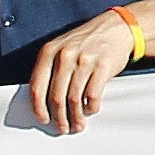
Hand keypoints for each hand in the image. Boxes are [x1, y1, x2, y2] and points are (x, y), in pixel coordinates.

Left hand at [26, 7, 146, 132]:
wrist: (116, 26)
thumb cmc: (88, 40)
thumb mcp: (62, 47)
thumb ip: (50, 68)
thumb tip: (44, 100)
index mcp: (50, 51)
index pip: (37, 86)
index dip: (39, 107)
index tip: (43, 118)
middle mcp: (65, 55)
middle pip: (56, 96)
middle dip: (59, 117)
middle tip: (62, 127)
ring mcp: (84, 60)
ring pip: (74, 99)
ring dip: (76, 117)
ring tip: (77, 124)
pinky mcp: (102, 66)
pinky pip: (92, 95)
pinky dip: (91, 107)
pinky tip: (91, 109)